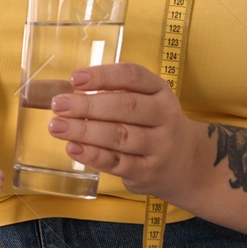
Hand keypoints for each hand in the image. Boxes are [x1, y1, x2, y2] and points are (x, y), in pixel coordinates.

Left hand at [48, 61, 209, 205]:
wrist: (188, 165)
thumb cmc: (154, 126)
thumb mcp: (146, 101)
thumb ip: (113, 94)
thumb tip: (67, 91)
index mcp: (160, 91)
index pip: (133, 77)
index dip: (103, 75)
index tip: (74, 78)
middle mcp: (164, 116)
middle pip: (125, 107)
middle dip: (87, 105)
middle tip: (58, 104)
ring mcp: (159, 146)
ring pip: (119, 136)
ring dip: (84, 130)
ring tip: (57, 126)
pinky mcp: (148, 171)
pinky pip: (117, 162)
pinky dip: (93, 155)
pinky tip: (73, 148)